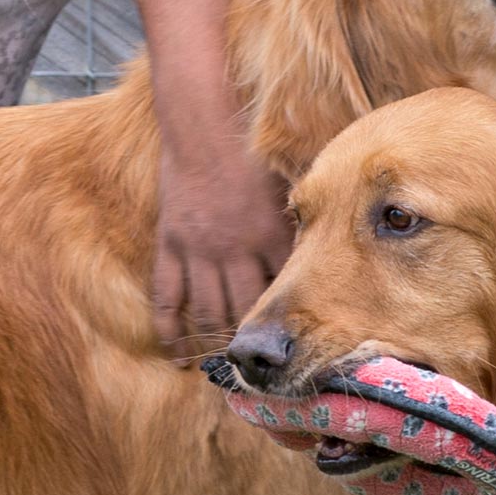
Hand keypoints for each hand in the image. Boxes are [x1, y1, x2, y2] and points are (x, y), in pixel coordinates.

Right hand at [153, 128, 292, 358]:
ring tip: (225, 369)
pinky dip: (170, 329)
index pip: (285, 291)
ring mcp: (198, 248)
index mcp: (270, 233)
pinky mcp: (170, 243)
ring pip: (206, 309)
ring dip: (215, 343)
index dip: (294, 323)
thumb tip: (328, 248)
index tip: (304, 349)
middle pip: (244, 310)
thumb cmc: (255, 151)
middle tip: (264, 371)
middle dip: (254, 344)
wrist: (204, 123)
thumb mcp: (290, 184)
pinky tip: (178, 357)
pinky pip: (167, 295)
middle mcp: (235, 248)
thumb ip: (304, 221)